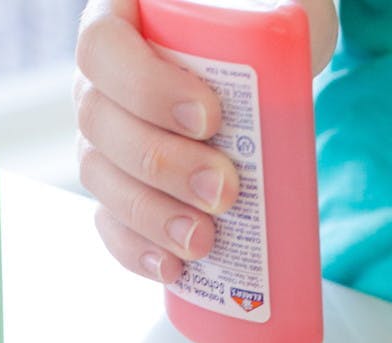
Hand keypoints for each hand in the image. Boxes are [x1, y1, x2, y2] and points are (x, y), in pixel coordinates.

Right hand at [74, 0, 336, 283]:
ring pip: (101, 178)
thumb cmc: (262, 25)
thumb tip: (291, 23)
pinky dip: (136, 249)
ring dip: (151, 217)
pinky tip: (171, 267)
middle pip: (100, 124)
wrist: (269, 61)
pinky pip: (112, 219)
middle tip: (225, 189)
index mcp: (121, 21)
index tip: (210, 117)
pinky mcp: (126, 185)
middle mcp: (102, 80)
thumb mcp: (268, 3)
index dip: (146, 87)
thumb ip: (267, 6)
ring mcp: (106, 135)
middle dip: (162, 165)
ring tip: (204, 240)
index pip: (102, 49)